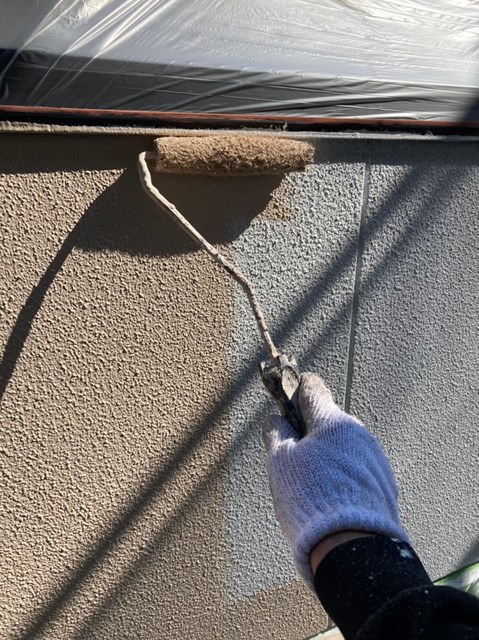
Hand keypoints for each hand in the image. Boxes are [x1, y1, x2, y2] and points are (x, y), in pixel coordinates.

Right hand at [262, 372, 407, 585]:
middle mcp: (358, 433)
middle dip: (310, 433)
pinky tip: (331, 499)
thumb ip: (277, 433)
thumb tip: (275, 419)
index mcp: (332, 421)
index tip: (286, 399)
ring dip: (327, 457)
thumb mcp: (281, 462)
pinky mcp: (383, 483)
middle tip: (293, 459)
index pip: (312, 389)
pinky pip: (357, 470)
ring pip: (343, 447)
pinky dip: (342, 477)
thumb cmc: (310, 497)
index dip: (295, 391)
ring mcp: (374, 458)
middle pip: (327, 422)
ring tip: (311, 487)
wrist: (352, 546)